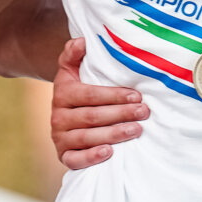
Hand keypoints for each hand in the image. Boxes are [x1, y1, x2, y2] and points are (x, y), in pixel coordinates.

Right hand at [51, 38, 148, 169]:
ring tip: (137, 130)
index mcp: (62, 93)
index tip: (137, 95)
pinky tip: (110, 152)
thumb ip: (73, 54)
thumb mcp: (71, 70)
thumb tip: (81, 41)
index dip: (114, 95)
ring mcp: (60, 138)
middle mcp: (58, 117)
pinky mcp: (64, 156)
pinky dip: (91, 157)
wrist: (64, 116)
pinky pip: (75, 160)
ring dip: (114, 134)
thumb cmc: (77, 90)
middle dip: (120, 113)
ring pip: (87, 137)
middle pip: (92, 116)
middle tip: (144, 112)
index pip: (89, 94)